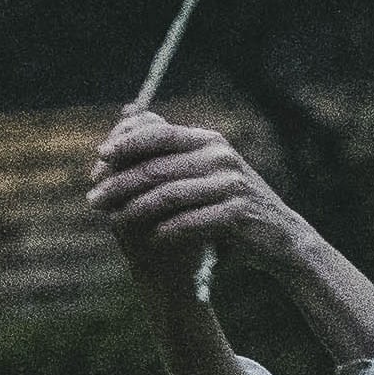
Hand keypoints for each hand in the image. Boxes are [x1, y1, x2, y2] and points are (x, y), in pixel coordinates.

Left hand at [88, 112, 317, 292]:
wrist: (280, 237)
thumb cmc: (231, 206)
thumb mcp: (208, 172)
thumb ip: (174, 157)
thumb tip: (122, 134)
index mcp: (210, 141)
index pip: (159, 134)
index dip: (126, 144)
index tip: (99, 157)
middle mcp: (221, 157)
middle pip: (157, 167)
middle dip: (119, 183)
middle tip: (93, 199)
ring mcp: (231, 185)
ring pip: (169, 195)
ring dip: (135, 209)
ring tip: (114, 222)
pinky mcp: (237, 214)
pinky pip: (189, 222)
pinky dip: (166, 232)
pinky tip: (150, 240)